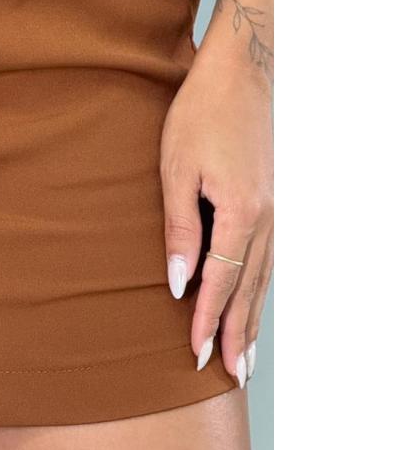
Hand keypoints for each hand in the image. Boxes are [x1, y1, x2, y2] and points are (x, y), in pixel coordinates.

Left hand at [160, 46, 272, 386]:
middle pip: (250, 289)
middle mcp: (266, 218)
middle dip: (237, 333)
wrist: (240, 75)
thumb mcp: (175, 169)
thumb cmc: (199, 115)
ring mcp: (275, 210)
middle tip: (228, 374)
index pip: (221, 280)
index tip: (195, 352)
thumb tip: (179, 282)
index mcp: (240, 211)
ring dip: (253, 318)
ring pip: (263, 277)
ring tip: (246, 356)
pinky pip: (268, 257)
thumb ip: (178, 228)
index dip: (207, 318)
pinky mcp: (271, 200)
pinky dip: (259, 288)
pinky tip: (253, 302)